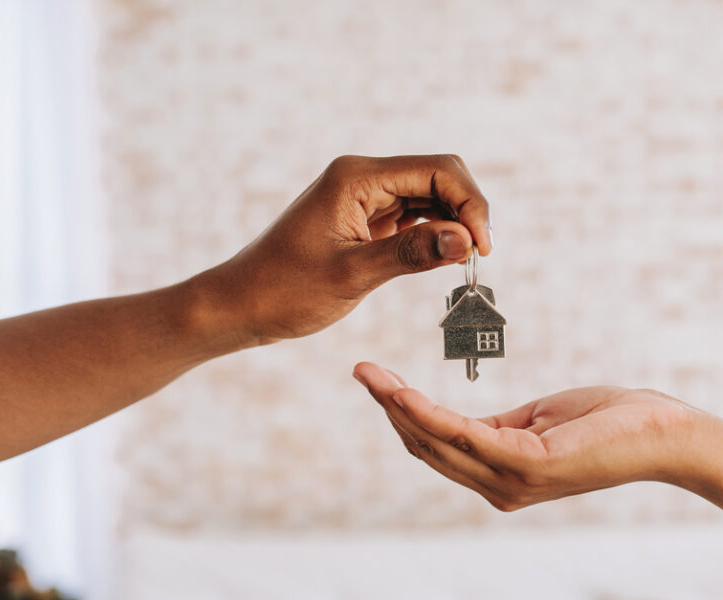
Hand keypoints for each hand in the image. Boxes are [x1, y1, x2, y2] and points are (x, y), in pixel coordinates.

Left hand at [192, 155, 491, 348]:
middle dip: (466, 211)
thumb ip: (411, 254)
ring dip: (452, 223)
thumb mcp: (352, 275)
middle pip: (438, 176)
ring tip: (464, 262)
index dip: (470, 204)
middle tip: (478, 257)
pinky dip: (433, 233)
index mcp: (356, 177)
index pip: (437, 169)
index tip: (482, 249)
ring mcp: (363, 197)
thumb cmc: (284, 291)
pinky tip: (441, 258)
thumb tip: (464, 240)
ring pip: (429, 196)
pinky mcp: (363, 219)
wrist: (240, 306)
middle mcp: (362, 177)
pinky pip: (412, 215)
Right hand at [352, 362, 698, 510]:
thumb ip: (499, 426)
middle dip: (389, 407)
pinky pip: (462, 434)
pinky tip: (402, 392)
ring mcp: (511, 480)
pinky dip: (427, 413)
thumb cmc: (609, 422)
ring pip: (436, 441)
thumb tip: (460, 422)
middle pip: (426, 447)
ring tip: (369, 374)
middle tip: (360, 370)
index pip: (436, 448)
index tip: (375, 380)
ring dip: (397, 406)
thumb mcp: (540, 421)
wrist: (661, 433)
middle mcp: (499, 487)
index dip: (401, 416)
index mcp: (501, 476)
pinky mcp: (526, 464)